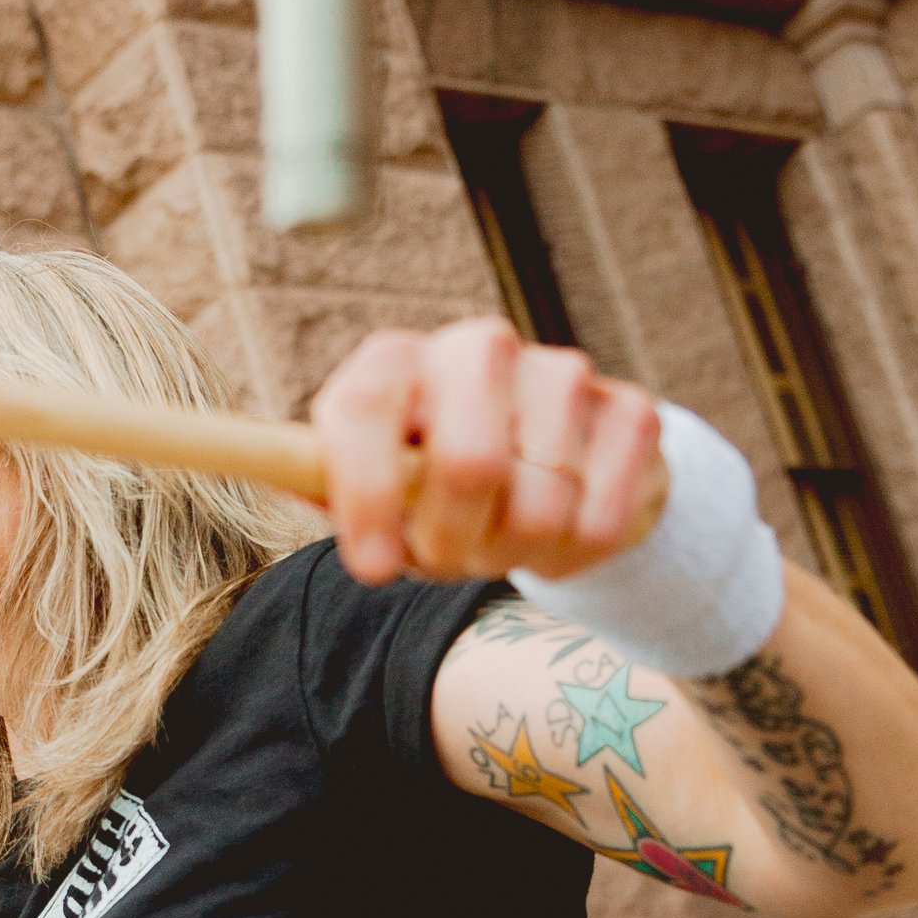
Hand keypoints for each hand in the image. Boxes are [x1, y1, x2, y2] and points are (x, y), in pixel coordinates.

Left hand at [312, 318, 663, 585]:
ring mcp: (562, 372)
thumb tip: (285, 479)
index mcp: (395, 360)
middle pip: (469, 461)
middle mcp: (476, 347)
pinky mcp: (631, 411)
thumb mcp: (371, 486)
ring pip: (540, 505)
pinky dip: (571, 556)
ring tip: (500, 544)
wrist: (553, 465)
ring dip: (514, 555)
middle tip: (449, 561)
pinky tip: (556, 536)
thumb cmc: (432, 484)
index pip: (365, 411)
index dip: (366, 497)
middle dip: (455, 541)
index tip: (373, 570)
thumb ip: (327, 489)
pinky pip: (599, 521)